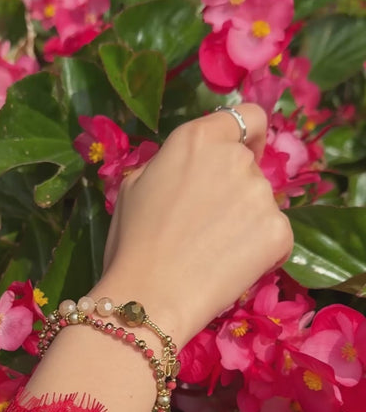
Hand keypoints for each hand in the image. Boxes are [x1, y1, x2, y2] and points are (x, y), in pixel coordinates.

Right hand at [93, 104, 292, 347]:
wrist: (149, 294)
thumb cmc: (132, 241)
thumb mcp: (135, 186)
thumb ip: (172, 163)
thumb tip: (193, 168)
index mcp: (198, 138)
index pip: (249, 117)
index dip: (249, 136)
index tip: (246, 153)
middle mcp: (236, 158)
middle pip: (251, 165)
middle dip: (235, 186)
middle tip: (208, 222)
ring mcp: (261, 195)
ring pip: (262, 203)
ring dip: (245, 220)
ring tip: (214, 250)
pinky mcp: (279, 231)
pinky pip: (274, 235)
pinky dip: (260, 249)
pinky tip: (231, 266)